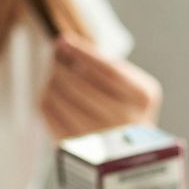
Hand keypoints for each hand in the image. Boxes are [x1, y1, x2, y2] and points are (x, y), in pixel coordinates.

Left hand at [40, 34, 161, 139]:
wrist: (133, 147)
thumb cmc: (128, 107)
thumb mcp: (131, 82)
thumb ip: (105, 63)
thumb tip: (63, 45)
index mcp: (141, 97)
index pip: (107, 70)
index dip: (83, 53)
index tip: (64, 41)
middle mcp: (124, 120)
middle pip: (79, 85)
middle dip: (61, 65)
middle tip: (56, 56)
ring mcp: (99, 137)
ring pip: (59, 99)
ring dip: (51, 81)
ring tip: (56, 75)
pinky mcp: (76, 146)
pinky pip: (49, 114)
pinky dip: (46, 97)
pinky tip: (54, 93)